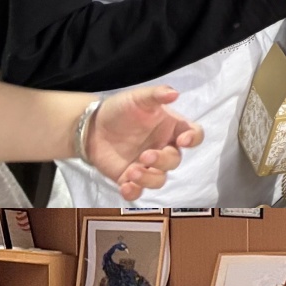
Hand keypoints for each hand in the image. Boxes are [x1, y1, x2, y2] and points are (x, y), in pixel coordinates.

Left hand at [85, 86, 200, 198]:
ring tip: (132, 171)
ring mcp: (148, 165)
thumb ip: (156, 95)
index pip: (194, 136)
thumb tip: (175, 93)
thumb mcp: (138, 97)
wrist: (91, 126)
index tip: (183, 141)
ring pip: (159, 179)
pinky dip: (134, 192)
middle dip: (162, 161)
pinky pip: (138, 191)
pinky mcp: (130, 178)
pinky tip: (126, 187)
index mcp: (171, 129)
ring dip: (149, 178)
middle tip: (145, 156)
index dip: (193, 140)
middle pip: (175, 161)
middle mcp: (164, 149)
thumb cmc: (120, 110)